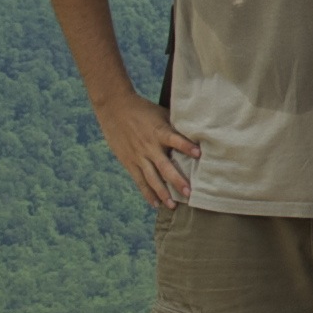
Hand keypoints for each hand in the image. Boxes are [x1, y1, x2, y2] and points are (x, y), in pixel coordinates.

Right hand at [94, 87, 200, 208]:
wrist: (114, 107)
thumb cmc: (142, 109)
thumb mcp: (161, 114)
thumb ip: (175, 126)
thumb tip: (197, 132)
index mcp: (159, 131)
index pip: (175, 139)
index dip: (186, 146)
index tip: (199, 154)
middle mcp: (149, 146)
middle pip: (165, 166)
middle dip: (177, 180)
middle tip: (189, 193)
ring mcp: (139, 156)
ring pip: (152, 178)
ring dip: (162, 193)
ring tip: (172, 205)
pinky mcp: (129, 162)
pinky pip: (139, 181)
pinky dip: (147, 193)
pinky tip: (155, 204)